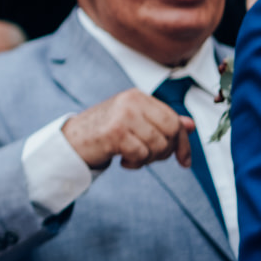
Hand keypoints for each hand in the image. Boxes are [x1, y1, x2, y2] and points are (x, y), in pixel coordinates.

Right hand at [60, 88, 194, 170]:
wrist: (70, 141)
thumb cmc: (102, 132)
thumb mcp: (135, 123)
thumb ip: (161, 122)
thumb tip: (191, 126)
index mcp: (138, 97)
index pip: (174, 119)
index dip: (182, 142)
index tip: (184, 160)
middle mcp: (132, 102)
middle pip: (171, 131)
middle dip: (165, 152)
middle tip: (149, 158)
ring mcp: (123, 116)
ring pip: (158, 145)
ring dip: (148, 159)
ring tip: (133, 157)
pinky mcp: (115, 133)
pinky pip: (141, 154)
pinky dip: (135, 163)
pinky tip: (123, 161)